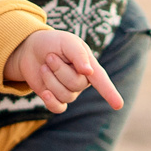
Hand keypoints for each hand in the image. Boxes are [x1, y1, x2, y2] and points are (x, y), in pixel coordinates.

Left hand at [5, 27, 124, 114]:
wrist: (31, 50)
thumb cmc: (54, 43)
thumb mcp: (67, 42)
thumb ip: (78, 55)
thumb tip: (88, 72)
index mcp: (89, 66)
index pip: (101, 81)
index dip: (110, 93)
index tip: (118, 105)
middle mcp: (82, 81)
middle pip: (76, 84)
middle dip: (59, 69)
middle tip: (50, 57)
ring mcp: (69, 91)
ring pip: (65, 95)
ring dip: (50, 78)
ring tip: (44, 66)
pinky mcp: (55, 99)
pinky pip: (58, 108)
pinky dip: (50, 101)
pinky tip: (44, 92)